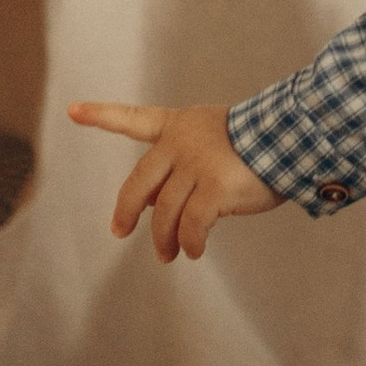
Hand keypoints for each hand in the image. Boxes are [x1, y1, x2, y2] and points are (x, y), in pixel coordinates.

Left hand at [73, 100, 285, 260]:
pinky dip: (191, 243)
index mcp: (180, 126)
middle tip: (120, 231)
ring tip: (170, 255)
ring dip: (165, 239)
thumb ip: (181, 169)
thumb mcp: (213, 145)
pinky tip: (194, 250)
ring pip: (166, 213)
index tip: (72, 110)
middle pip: (138, 184)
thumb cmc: (259, 145)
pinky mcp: (214, 188)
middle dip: (127, 212)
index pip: (133, 119)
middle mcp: (181, 143)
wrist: (294, 137)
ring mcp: (197, 165)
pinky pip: (192, 226)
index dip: (101, 115)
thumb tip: (156, 209)